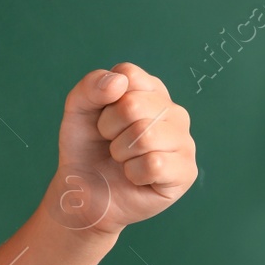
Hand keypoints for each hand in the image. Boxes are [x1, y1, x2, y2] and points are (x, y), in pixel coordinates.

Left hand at [44, 63, 196, 238]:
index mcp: (150, 90)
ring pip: (145, 136)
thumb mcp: (78, 110)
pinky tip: (135, 176)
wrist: (84, 189)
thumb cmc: (86, 147)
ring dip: (120, 152)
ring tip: (122, 159)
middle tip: (111, 142)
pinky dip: (132, 173)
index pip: (128, 75)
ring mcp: (184, 141)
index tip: (102, 116)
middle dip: (108, 128)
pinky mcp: (186, 171)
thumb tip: (119, 82)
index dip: (104, 100)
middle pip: (133, 106)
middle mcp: (173, 112)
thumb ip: (91, 87)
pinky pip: (154, 164)